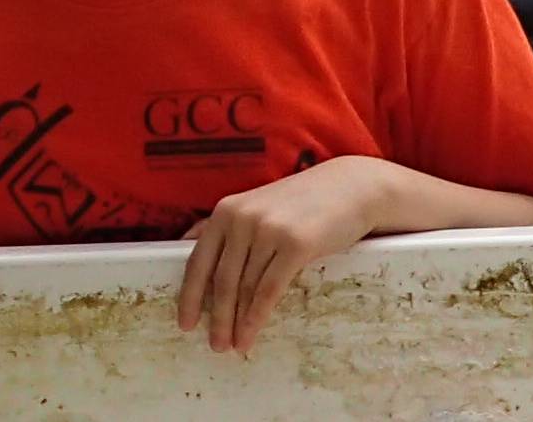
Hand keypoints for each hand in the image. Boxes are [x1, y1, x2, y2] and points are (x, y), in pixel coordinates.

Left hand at [177, 156, 386, 352]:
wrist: (348, 187)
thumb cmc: (301, 201)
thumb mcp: (258, 205)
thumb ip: (229, 225)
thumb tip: (190, 244)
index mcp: (227, 210)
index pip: (198, 259)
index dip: (189, 295)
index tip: (185, 323)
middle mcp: (241, 218)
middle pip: (221, 279)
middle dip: (216, 317)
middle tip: (215, 345)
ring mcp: (267, 230)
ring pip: (244, 287)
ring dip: (236, 322)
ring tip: (234, 346)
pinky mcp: (294, 245)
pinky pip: (268, 289)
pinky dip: (256, 317)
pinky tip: (251, 334)